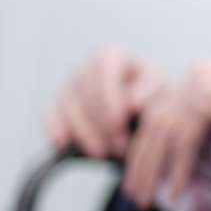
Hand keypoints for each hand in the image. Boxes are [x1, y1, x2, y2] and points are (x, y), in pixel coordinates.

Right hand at [46, 47, 164, 158]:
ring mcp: (69, 87)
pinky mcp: (58, 106)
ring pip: (69, 108)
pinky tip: (64, 145)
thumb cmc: (153, 94)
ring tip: (103, 154)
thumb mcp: (159, 88)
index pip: (104, 74)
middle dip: (101, 123)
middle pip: (86, 94)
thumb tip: (132, 103)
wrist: (141, 109)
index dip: (110, 100)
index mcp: (110, 56)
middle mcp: (85, 68)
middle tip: (118, 147)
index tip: (120, 123)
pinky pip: (51, 116)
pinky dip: (56, 130)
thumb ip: (149, 90)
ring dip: (84, 133)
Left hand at [120, 60, 210, 209]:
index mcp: (204, 73)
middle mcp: (198, 75)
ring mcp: (204, 86)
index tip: (140, 174)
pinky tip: (177, 193)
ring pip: (163, 134)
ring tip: (147, 201)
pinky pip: (185, 143)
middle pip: (154, 121)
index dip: (146, 145)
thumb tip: (188, 149)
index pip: (160, 110)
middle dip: (141, 161)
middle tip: (134, 194)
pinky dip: (178, 171)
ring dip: (152, 171)